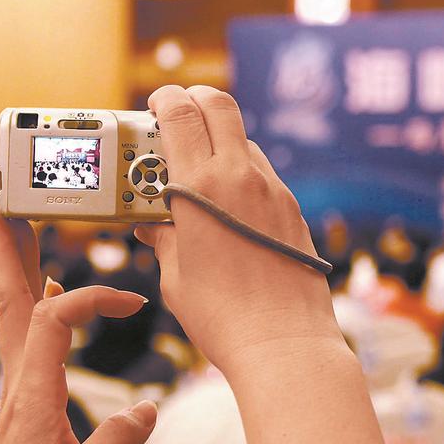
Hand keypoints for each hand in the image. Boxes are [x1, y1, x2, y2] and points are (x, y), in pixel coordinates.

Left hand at [0, 201, 157, 443]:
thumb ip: (116, 441)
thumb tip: (146, 406)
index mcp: (33, 396)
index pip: (55, 321)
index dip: (93, 299)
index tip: (136, 304)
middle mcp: (20, 384)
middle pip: (12, 301)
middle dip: (7, 249)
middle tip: (1, 201)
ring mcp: (19, 391)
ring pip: (14, 316)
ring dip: (16, 269)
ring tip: (18, 229)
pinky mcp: (26, 402)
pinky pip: (27, 340)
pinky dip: (35, 305)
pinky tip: (48, 294)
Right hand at [134, 85, 342, 375]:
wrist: (284, 345)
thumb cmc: (222, 317)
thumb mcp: (176, 276)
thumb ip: (162, 239)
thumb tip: (150, 226)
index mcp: (202, 186)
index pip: (181, 113)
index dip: (165, 99)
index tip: (154, 105)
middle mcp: (243, 178)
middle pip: (220, 105)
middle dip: (195, 99)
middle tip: (176, 116)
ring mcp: (274, 192)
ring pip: (245, 141)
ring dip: (220, 142)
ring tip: (198, 174)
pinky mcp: (293, 211)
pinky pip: (264, 175)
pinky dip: (243, 174)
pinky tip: (229, 207)